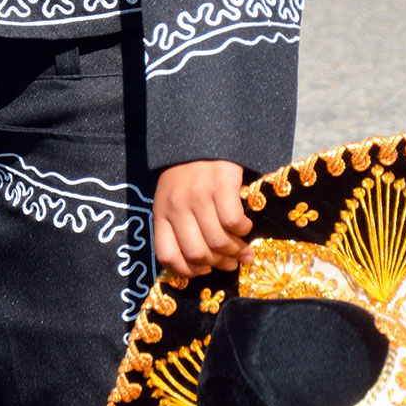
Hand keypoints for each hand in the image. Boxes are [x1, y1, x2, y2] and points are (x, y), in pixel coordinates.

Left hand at [153, 160, 252, 277]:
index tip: (204, 271)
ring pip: (217, 240)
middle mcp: (177, 206)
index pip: (167, 255)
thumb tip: (202, 262)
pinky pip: (233, 221)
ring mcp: (198, 195)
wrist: (201, 134)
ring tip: (244, 252)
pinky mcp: (221, 185)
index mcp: (161, 212)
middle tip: (231, 264)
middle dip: (218, 264)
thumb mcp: (171, 198)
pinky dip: (242, 230)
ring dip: (235, 252)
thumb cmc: (187, 172)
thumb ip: (179, 225)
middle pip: (197, 253)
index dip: (187, 271)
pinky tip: (245, 227)